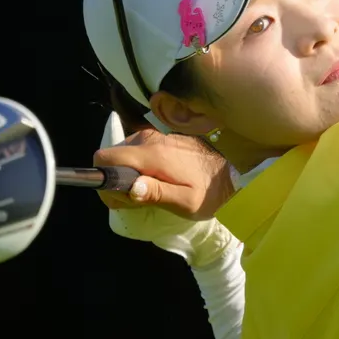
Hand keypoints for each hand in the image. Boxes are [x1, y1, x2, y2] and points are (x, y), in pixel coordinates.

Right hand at [95, 125, 236, 221]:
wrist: (234, 174)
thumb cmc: (210, 192)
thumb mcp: (185, 202)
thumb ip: (156, 193)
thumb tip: (129, 187)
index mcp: (153, 154)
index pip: (105, 158)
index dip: (104, 181)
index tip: (121, 198)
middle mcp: (150, 139)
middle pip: (111, 156)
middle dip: (116, 180)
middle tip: (139, 199)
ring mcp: (156, 137)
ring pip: (123, 154)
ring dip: (127, 175)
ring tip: (151, 191)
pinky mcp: (162, 139)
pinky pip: (136, 151)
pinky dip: (138, 167)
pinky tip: (155, 180)